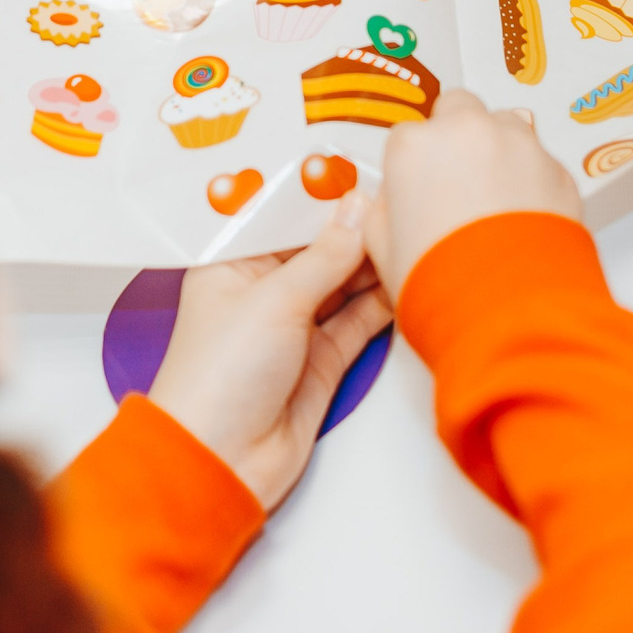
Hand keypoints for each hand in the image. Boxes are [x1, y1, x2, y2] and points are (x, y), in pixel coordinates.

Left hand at [146, 198, 393, 508]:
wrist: (220, 462)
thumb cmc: (217, 379)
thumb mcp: (274, 301)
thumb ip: (325, 255)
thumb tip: (358, 207)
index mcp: (234, 262)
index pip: (285, 215)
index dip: (324, 194)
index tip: (365, 170)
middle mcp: (265, 289)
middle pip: (319, 245)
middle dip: (357, 225)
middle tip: (403, 195)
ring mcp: (297, 324)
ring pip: (345, 280)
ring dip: (375, 260)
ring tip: (414, 225)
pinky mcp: (324, 360)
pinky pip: (361, 319)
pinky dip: (384, 300)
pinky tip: (408, 273)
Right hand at [363, 89, 579, 300]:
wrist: (508, 314)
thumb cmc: (441, 284)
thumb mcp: (383, 251)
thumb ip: (383, 211)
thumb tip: (392, 201)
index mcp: (415, 146)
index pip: (407, 136)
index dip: (413, 165)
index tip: (420, 190)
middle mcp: (468, 131)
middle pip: (459, 109)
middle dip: (457, 136)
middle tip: (459, 182)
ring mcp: (519, 145)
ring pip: (506, 127)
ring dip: (499, 151)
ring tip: (496, 203)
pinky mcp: (559, 170)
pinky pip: (541, 162)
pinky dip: (533, 181)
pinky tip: (524, 220)